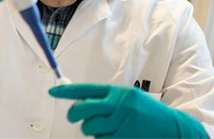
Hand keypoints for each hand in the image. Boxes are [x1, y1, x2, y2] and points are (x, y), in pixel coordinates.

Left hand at [49, 84, 206, 137]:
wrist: (172, 129)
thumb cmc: (146, 112)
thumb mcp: (127, 97)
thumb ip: (105, 98)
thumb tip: (80, 102)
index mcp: (117, 92)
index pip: (86, 89)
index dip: (67, 91)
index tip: (52, 92)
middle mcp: (118, 106)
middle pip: (83, 109)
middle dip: (74, 114)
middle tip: (74, 116)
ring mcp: (120, 124)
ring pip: (90, 128)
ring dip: (92, 129)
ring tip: (106, 126)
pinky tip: (116, 135)